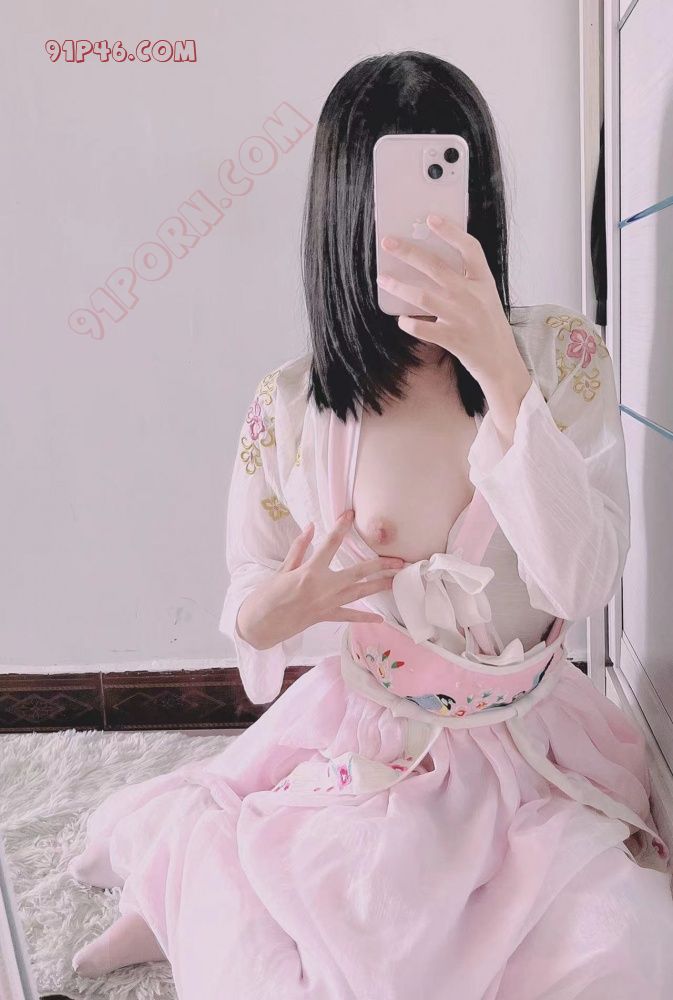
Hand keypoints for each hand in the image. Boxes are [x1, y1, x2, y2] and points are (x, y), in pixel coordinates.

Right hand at [235, 509, 404, 649]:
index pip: (330, 543)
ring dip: (380, 585)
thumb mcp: (282, 569)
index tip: (351, 514)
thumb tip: (311, 527)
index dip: (341, 527)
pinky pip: (348, 616)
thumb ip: (299, 548)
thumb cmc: (267, 596)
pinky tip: (380, 619)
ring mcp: (327, 604)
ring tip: (397, 580)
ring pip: (360, 592)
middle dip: (381, 565)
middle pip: (359, 572)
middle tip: (400, 560)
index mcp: (310, 571)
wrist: (260, 625)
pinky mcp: (325, 616)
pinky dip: (364, 617)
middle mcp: (324, 587)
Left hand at [376, 215, 528, 387]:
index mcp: (483, 282)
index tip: (430, 218)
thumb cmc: (489, 326)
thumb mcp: (486, 297)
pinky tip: (401, 319)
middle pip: (437, 267)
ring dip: (399, 286)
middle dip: (409, 252)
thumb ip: (466, 280)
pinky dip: (409, 323)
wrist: (501, 362)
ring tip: (383, 279)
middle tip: (388, 242)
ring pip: (423, 297)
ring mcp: (462, 318)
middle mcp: (473, 296)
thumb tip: (431, 262)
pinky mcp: (453, 339)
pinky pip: (423, 329)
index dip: (450, 231)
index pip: (470, 249)